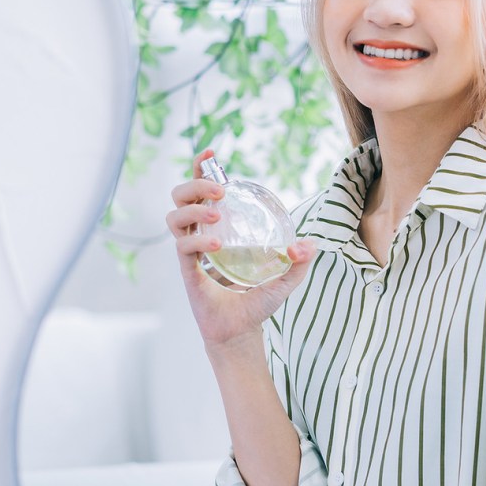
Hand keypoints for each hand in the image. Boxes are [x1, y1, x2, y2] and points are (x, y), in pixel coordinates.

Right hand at [166, 148, 316, 350]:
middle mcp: (200, 236)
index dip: (202, 169)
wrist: (242, 332)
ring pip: (174, 217)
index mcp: (218, 229)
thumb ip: (300, 260)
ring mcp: (191, 253)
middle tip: (220, 191)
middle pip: (180, 196)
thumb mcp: (286, 277)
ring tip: (217, 214)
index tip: (210, 153)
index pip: (202, 192)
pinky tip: (218, 246)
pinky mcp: (188, 271)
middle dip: (195, 184)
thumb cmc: (257, 302)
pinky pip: (183, 248)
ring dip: (194, 208)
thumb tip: (311, 243)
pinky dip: (198, 241)